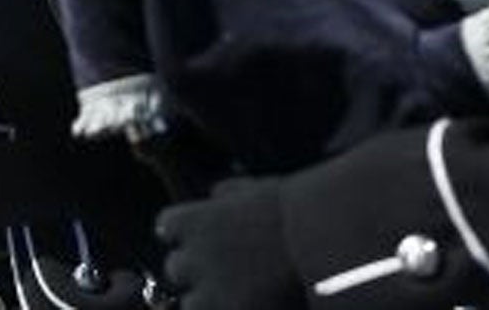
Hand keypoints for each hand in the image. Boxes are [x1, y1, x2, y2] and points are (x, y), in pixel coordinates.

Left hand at [157, 178, 304, 309]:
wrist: (320, 243)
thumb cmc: (295, 210)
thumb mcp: (257, 189)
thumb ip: (229, 194)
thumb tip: (216, 194)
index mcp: (195, 221)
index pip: (168, 227)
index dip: (182, 231)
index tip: (197, 234)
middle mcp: (194, 258)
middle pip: (175, 268)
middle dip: (193, 269)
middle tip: (221, 266)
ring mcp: (211, 292)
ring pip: (190, 303)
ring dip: (206, 298)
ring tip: (233, 290)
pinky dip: (227, 308)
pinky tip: (249, 300)